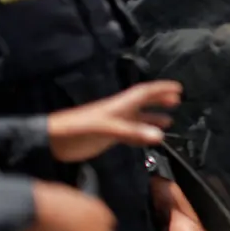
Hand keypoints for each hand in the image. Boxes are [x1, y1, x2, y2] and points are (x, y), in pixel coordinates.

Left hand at [48, 81, 181, 162]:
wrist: (51, 142)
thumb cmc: (76, 129)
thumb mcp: (105, 129)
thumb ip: (132, 133)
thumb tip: (160, 136)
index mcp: (119, 104)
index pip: (144, 92)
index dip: (161, 89)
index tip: (178, 88)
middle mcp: (119, 111)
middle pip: (144, 103)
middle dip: (160, 100)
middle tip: (177, 101)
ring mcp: (114, 124)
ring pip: (139, 119)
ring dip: (153, 118)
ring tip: (169, 120)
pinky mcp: (108, 136)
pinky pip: (131, 134)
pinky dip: (142, 135)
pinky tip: (149, 140)